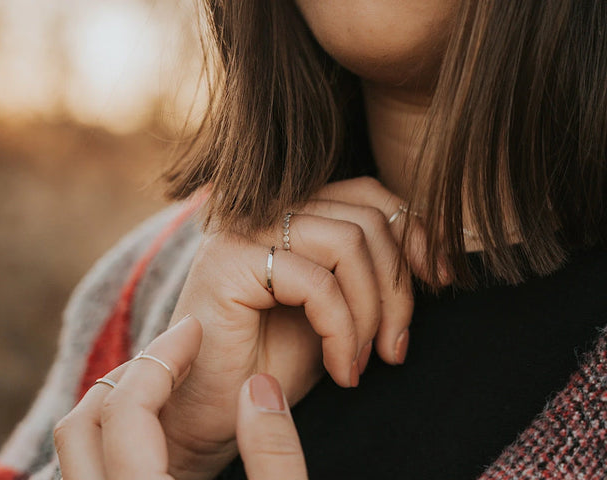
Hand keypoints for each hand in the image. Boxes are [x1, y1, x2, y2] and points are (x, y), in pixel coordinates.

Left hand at [54, 315, 308, 479]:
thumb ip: (276, 456)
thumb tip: (260, 389)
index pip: (128, 408)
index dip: (163, 357)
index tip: (194, 329)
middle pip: (81, 423)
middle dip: (129, 373)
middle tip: (175, 352)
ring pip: (76, 446)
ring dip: (114, 401)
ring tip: (164, 383)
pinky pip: (89, 464)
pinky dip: (111, 431)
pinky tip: (156, 428)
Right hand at [162, 177, 447, 478]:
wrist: (212, 413)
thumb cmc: (272, 363)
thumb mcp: (339, 310)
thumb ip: (370, 273)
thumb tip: (434, 253)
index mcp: (289, 212)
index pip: (367, 194)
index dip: (414, 233)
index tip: (439, 281)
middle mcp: (264, 210)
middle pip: (366, 217)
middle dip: (398, 288)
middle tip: (395, 349)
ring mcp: (243, 230)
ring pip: (349, 242)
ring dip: (373, 312)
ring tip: (364, 361)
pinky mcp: (228, 262)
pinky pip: (317, 283)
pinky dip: (344, 331)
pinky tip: (341, 369)